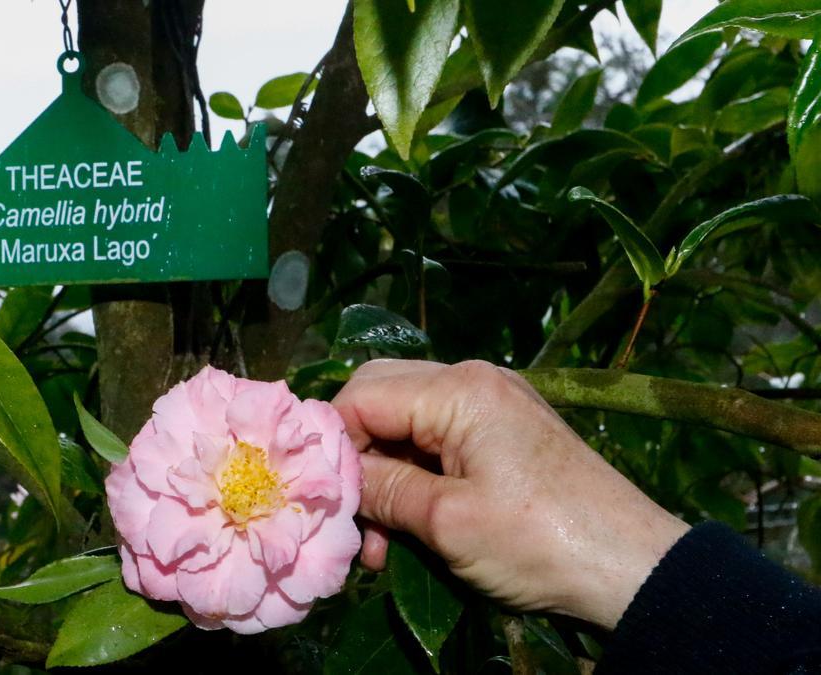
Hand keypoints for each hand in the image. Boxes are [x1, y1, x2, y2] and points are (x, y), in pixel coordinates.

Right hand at [332, 359, 688, 628]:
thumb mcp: (446, 521)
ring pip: (405, 425)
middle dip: (356, 459)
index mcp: (459, 389)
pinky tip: (409, 527)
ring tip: (379, 544)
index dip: (333, 446)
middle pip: (380, 399)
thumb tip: (332, 477)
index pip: (362, 396)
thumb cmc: (538, 541)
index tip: (324, 501)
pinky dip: (415, 480)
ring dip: (384, 478)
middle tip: (350, 518)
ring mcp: (492, 406)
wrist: (633, 567)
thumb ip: (381, 489)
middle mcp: (473, 381)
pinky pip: (437, 442)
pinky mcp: (504, 434)